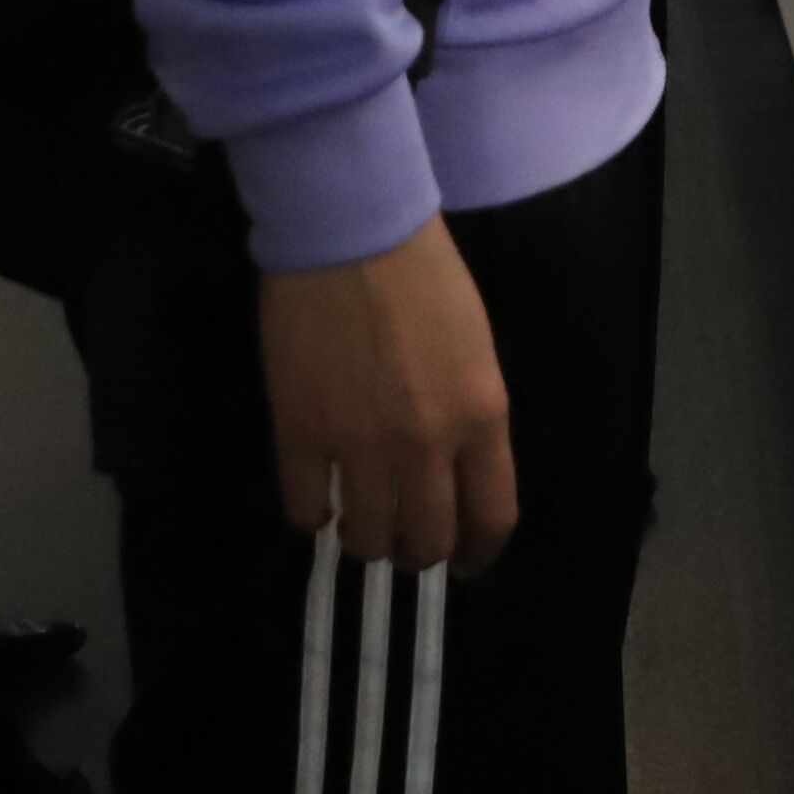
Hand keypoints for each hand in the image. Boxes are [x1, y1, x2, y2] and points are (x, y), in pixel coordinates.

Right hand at [258, 219, 517, 567]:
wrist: (349, 229)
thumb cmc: (423, 273)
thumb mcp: (475, 349)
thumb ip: (471, 417)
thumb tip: (453, 472)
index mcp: (482, 418)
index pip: (492, 517)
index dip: (479, 554)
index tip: (467, 565)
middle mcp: (427, 445)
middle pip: (428, 541)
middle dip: (418, 555)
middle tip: (404, 544)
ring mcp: (360, 444)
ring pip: (367, 538)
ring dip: (365, 541)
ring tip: (357, 523)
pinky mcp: (300, 432)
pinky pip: (304, 508)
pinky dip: (311, 515)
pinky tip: (314, 500)